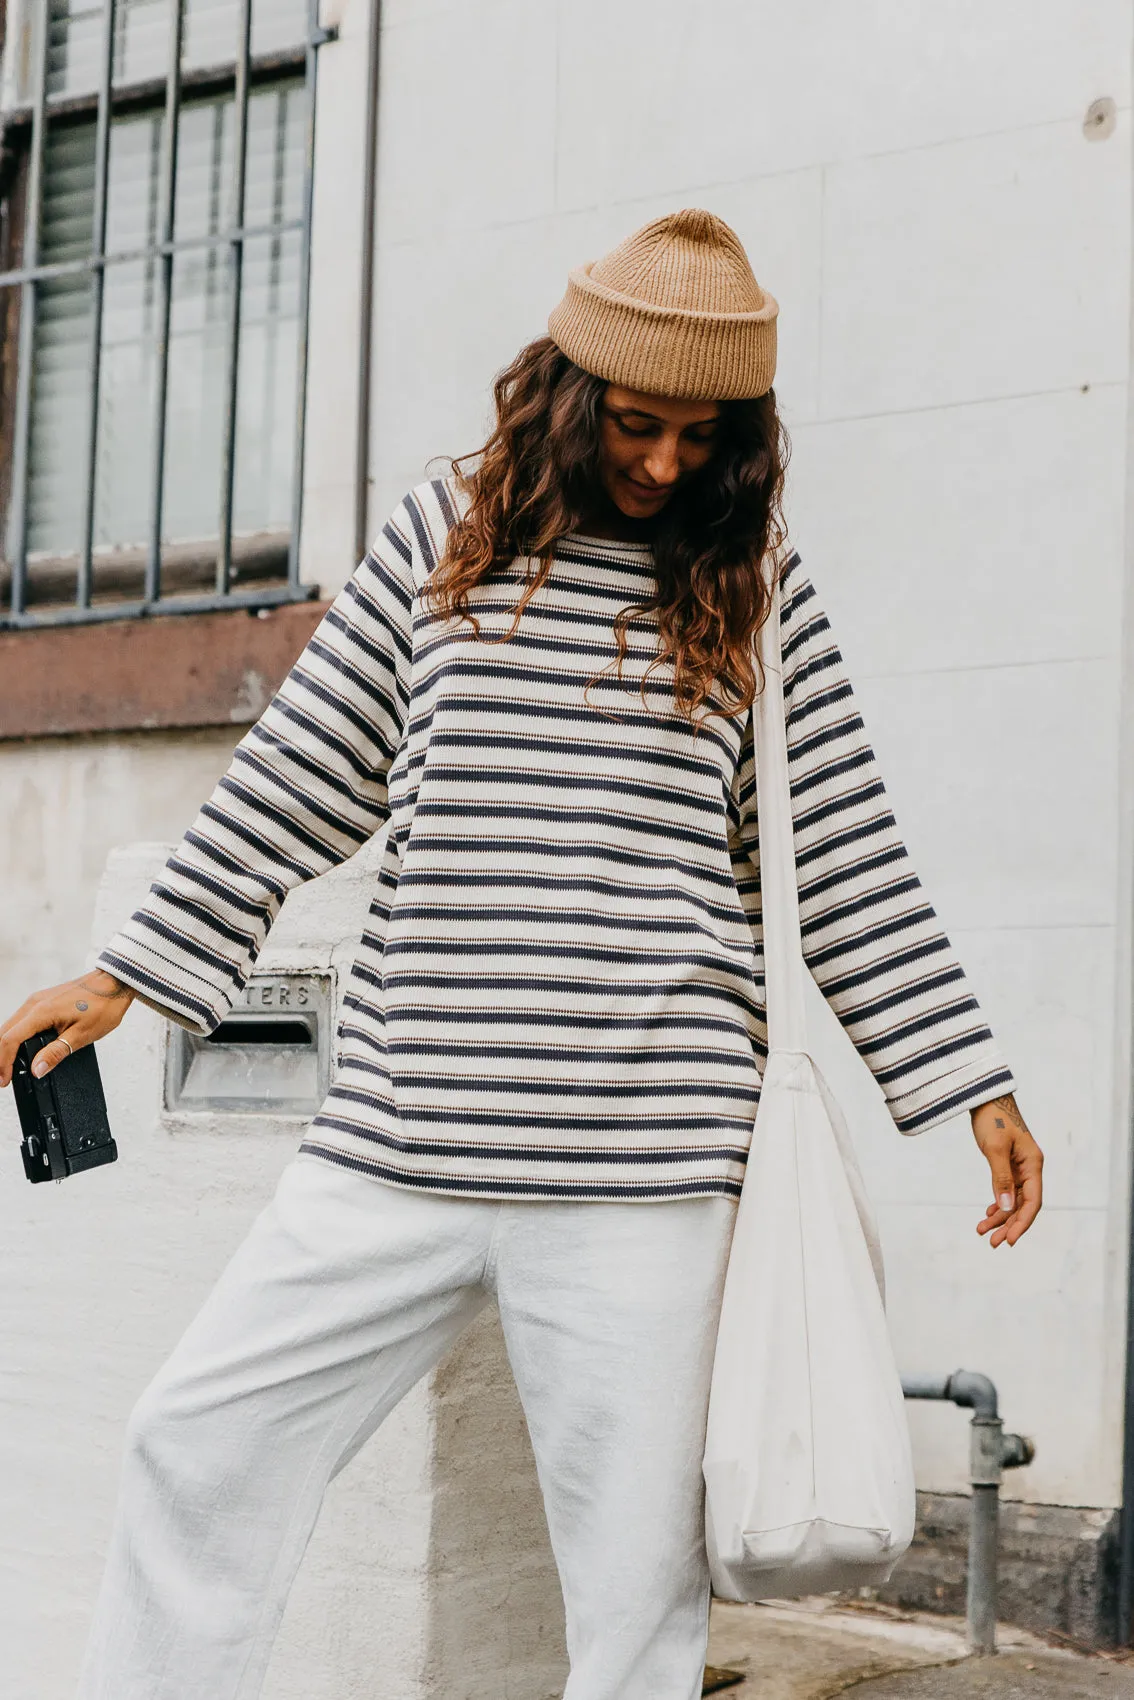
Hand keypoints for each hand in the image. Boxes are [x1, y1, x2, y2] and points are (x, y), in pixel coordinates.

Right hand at [0, 970, 134, 1087]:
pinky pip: (22, 1020)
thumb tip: (37, 1069)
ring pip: (11, 1026)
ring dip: (7, 1046)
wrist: (114, 983)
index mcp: (41, 1011)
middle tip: (4, 1078)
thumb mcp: (82, 1035)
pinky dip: (16, 1036)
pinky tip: (22, 1048)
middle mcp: (34, 1003)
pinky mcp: (43, 1001)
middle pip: (4, 1032)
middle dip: (1, 1057)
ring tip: (10, 1067)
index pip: (10, 1040)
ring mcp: (38, 1000)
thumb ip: (56, 1053)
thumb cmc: (103, 1005)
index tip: (5, 1080)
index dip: (3, 1062)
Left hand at [971, 1094, 1042, 1247]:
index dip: (1022, 1224)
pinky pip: (1006, 1190)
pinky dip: (997, 1203)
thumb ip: (1000, 1179)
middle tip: (992, 1243)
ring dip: (999, 1217)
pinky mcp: (1008, 1164)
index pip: (1032, 1202)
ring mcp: (1019, 1167)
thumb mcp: (995, 1150)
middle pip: (1023, 1205)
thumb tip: (1005, 1209)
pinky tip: (988, 1214)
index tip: (1009, 1241)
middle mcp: (1029, 1168)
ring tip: (982, 1231)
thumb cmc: (993, 1119)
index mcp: (1033, 1165)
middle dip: (1008, 1225)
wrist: (985, 1098)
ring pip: (1013, 1199)